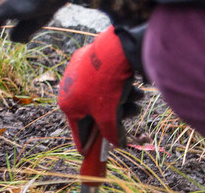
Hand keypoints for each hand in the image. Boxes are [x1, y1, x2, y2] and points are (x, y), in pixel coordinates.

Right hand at [58, 26, 139, 150]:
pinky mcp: (87, 60)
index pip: (79, 130)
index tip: (90, 153)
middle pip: (94, 111)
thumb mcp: (109, 116)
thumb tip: (117, 144)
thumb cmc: (105, 86)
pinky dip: (117, 86)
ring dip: (121, 101)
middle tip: (129, 117)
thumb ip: (111, 133)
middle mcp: (68, 88)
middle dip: (115, 116)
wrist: (112, 52)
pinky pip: (102, 81)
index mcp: (67, 104)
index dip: (88, 143)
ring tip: (137, 99)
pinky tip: (132, 87)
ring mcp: (77, 72)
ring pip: (101, 95)